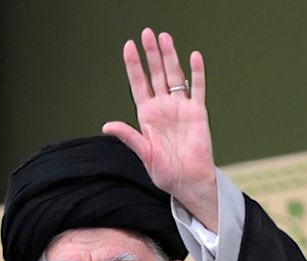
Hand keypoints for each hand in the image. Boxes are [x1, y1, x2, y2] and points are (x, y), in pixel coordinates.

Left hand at [103, 28, 218, 231]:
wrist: (188, 181)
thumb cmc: (164, 172)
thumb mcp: (143, 153)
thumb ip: (128, 136)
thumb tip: (107, 125)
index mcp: (147, 115)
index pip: (138, 84)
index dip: (134, 66)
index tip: (128, 46)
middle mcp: (163, 107)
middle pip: (156, 74)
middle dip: (152, 54)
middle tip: (147, 33)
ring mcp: (181, 108)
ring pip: (175, 76)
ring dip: (170, 57)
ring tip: (165, 37)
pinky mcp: (198, 113)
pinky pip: (198, 89)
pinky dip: (197, 73)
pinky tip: (194, 56)